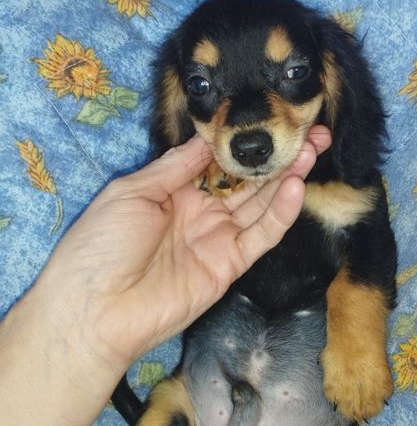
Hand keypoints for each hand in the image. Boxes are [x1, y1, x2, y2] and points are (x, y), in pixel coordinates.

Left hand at [32, 126, 330, 373]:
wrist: (96, 310)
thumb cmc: (101, 245)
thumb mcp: (132, 192)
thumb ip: (175, 166)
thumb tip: (207, 137)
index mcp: (173, 190)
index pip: (217, 160)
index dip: (243, 140)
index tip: (269, 116)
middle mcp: (200, 211)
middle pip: (246, 179)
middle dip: (275, 154)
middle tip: (308, 129)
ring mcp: (217, 238)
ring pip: (260, 203)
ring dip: (286, 176)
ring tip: (310, 148)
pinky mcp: (230, 265)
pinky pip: (261, 236)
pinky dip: (281, 213)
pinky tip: (295, 186)